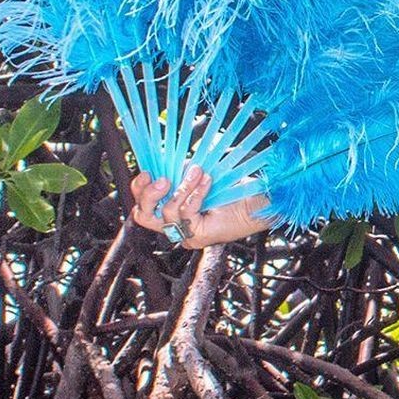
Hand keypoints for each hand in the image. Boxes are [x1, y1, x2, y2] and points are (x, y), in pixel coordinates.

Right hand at [128, 165, 272, 249]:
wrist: (258, 201)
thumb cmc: (232, 189)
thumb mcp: (197, 177)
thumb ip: (178, 174)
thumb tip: (164, 163)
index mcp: (172, 212)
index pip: (142, 206)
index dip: (139, 189)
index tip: (147, 172)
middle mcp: (176, 226)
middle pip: (143, 216)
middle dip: (149, 195)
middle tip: (164, 179)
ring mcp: (186, 234)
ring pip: (167, 212)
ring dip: (183, 187)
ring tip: (198, 173)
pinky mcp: (198, 236)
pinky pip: (186, 212)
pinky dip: (196, 193)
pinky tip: (207, 181)